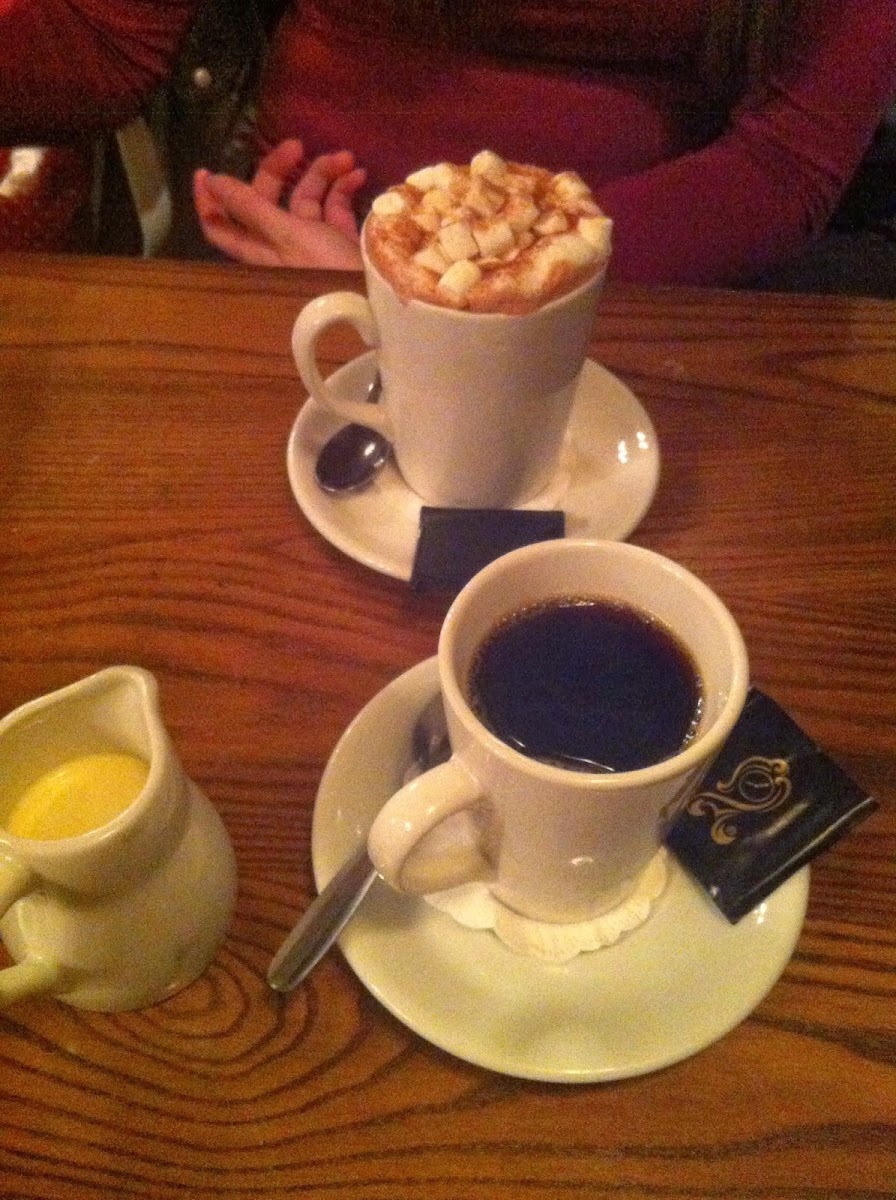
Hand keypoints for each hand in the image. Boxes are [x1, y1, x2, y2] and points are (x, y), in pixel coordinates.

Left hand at [193, 139, 365, 268]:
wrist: (373, 302)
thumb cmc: (325, 269)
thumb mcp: (286, 235)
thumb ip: (250, 208)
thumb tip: (212, 181)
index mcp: (259, 248)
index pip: (221, 225)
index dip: (211, 201)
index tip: (206, 171)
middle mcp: (279, 244)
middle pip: (266, 198)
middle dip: (279, 169)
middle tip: (296, 146)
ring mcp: (310, 241)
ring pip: (305, 196)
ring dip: (322, 172)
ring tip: (344, 157)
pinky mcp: (338, 240)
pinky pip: (335, 206)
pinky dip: (344, 187)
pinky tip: (357, 173)